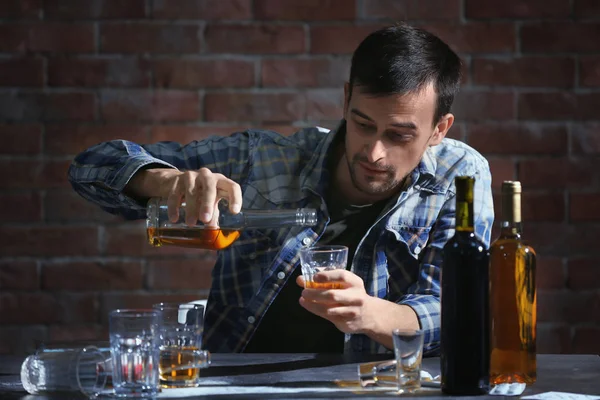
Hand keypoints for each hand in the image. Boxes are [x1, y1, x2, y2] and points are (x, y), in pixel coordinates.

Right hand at [125, 167, 241, 225]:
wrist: (176, 181)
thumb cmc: (200, 194)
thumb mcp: (209, 202)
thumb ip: (213, 216)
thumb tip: (213, 232)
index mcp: (221, 182)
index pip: (232, 187)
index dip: (235, 198)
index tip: (234, 212)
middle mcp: (207, 176)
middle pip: (210, 188)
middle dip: (208, 204)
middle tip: (205, 220)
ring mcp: (191, 176)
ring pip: (191, 192)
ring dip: (191, 208)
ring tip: (191, 223)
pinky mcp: (177, 180)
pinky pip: (175, 194)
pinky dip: (174, 207)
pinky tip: (174, 219)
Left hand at [296, 269, 375, 333]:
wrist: (369, 314)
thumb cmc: (351, 294)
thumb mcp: (345, 284)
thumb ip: (325, 280)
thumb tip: (300, 279)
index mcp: (355, 283)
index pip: (342, 276)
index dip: (327, 276)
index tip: (314, 277)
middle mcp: (356, 297)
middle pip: (332, 295)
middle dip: (315, 293)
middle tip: (304, 291)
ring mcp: (352, 311)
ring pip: (328, 308)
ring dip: (313, 304)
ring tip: (303, 299)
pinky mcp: (347, 322)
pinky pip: (328, 317)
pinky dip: (316, 310)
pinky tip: (309, 306)